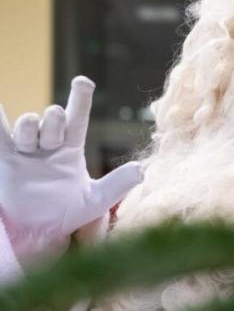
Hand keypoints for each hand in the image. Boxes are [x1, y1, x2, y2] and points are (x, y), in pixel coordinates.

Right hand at [0, 76, 142, 266]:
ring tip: (31, 146)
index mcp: (71, 147)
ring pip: (28, 123)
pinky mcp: (5, 159)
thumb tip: (142, 170)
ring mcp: (27, 149)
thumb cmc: (67, 214)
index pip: (78, 116)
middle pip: (52, 117)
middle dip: (54, 121)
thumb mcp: (95, 201)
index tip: (83, 81)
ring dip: (30, 128)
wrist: (37, 232)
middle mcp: (49, 143)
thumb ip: (117, 185)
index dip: (80, 97)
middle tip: (52, 142)